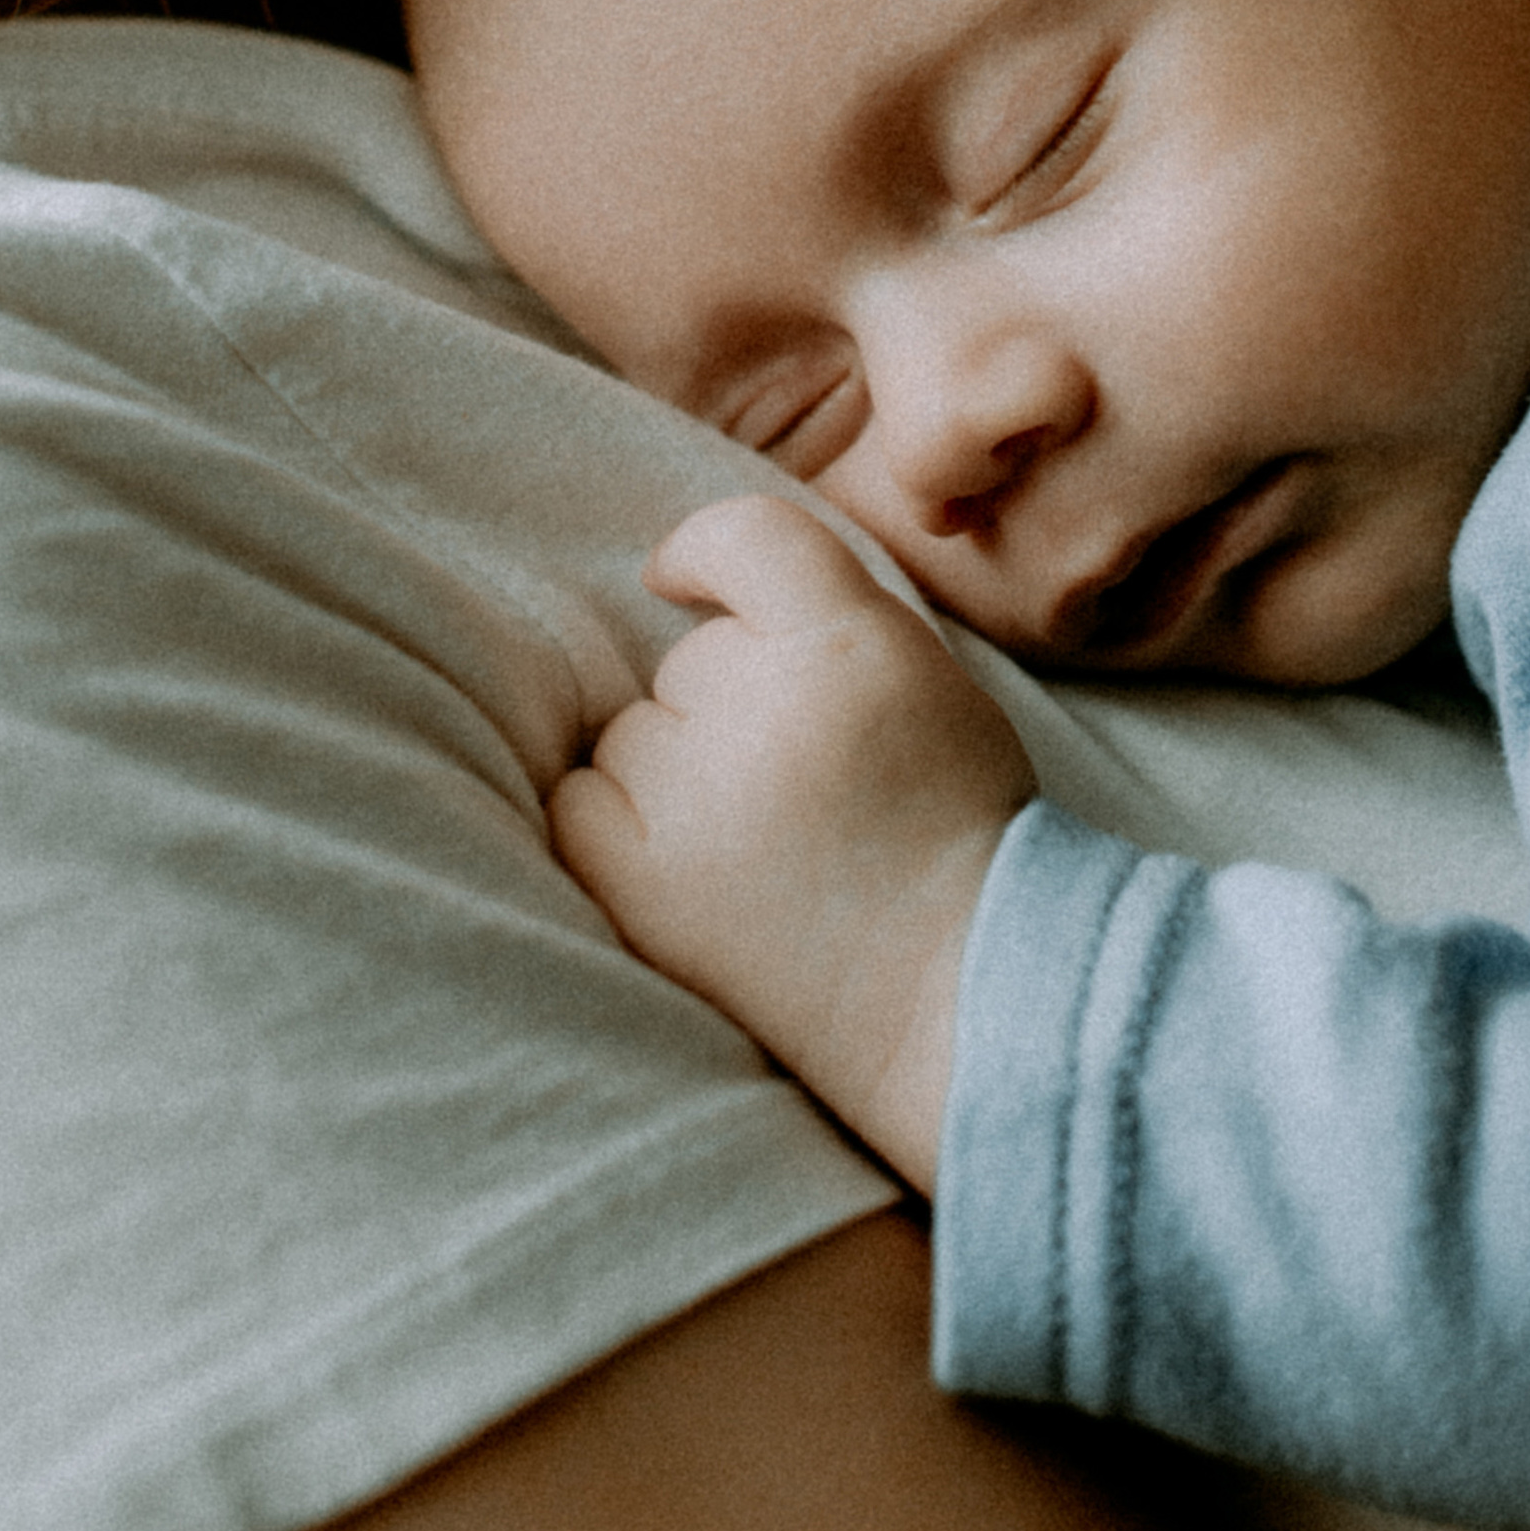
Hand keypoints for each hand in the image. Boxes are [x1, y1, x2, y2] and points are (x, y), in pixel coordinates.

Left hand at [548, 495, 1033, 1185]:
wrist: (951, 994)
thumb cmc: (948, 832)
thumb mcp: (929, 682)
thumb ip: (829, 617)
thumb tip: (688, 583)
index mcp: (854, 645)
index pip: (745, 536)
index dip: (700, 553)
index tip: (679, 580)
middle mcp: (767, 708)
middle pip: (689, 659)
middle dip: (727, 704)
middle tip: (809, 789)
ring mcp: (695, 800)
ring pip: (634, 731)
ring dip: (676, 770)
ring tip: (766, 844)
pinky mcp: (641, 884)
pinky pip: (578, 802)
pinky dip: (616, 824)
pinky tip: (694, 868)